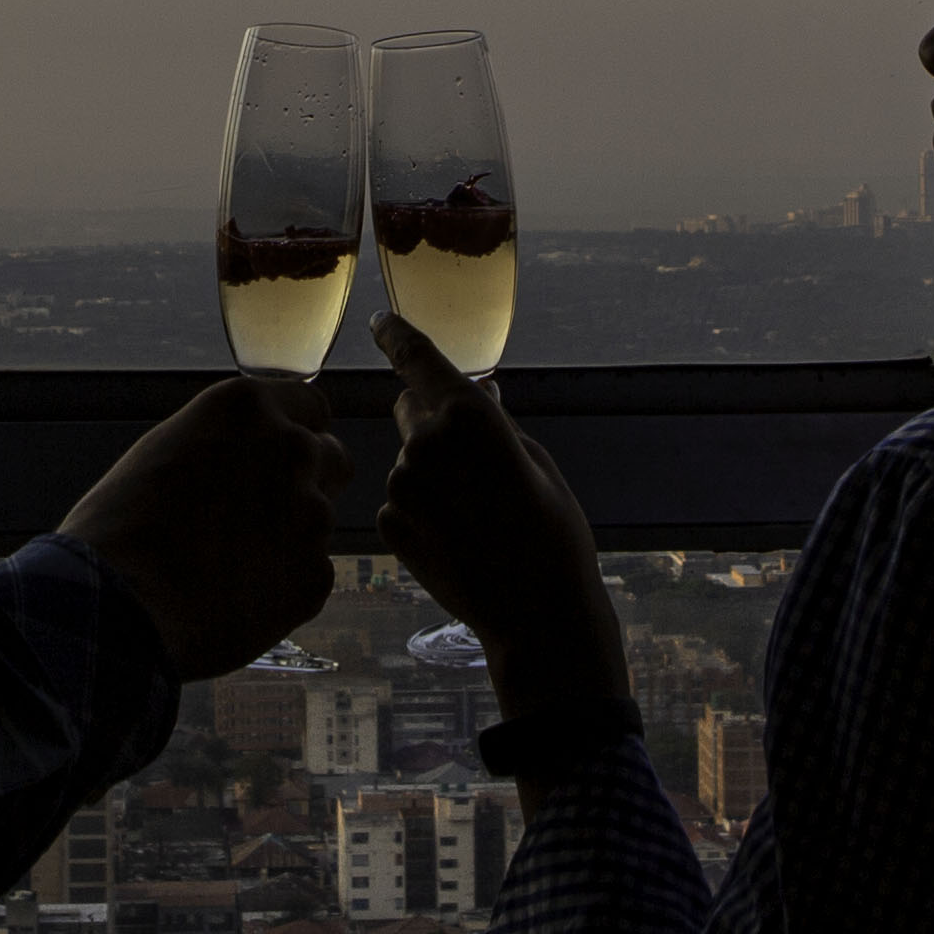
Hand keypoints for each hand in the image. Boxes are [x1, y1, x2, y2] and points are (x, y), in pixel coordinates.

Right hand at [60, 377, 352, 678]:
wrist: (116, 604)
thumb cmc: (119, 529)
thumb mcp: (165, 452)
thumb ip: (223, 444)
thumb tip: (247, 459)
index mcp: (248, 408)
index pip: (311, 406)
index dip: (291, 435)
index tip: (272, 461)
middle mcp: (291, 448)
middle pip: (329, 458)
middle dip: (306, 482)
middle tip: (257, 516)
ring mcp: (311, 513)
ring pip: (319, 521)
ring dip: (290, 537)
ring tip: (229, 567)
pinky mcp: (316, 574)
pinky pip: (311, 574)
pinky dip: (284, 587)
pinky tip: (235, 599)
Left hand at [368, 311, 626, 720]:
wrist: (536, 612)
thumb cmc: (552, 531)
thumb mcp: (536, 462)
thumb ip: (494, 421)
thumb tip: (479, 391)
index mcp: (469, 415)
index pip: (418, 358)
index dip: (397, 334)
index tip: (380, 321)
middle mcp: (425, 442)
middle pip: (410, 407)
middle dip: (432, 420)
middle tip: (473, 465)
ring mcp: (402, 486)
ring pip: (408, 459)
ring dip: (431, 472)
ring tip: (476, 515)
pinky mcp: (389, 524)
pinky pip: (401, 500)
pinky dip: (422, 510)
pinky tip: (457, 539)